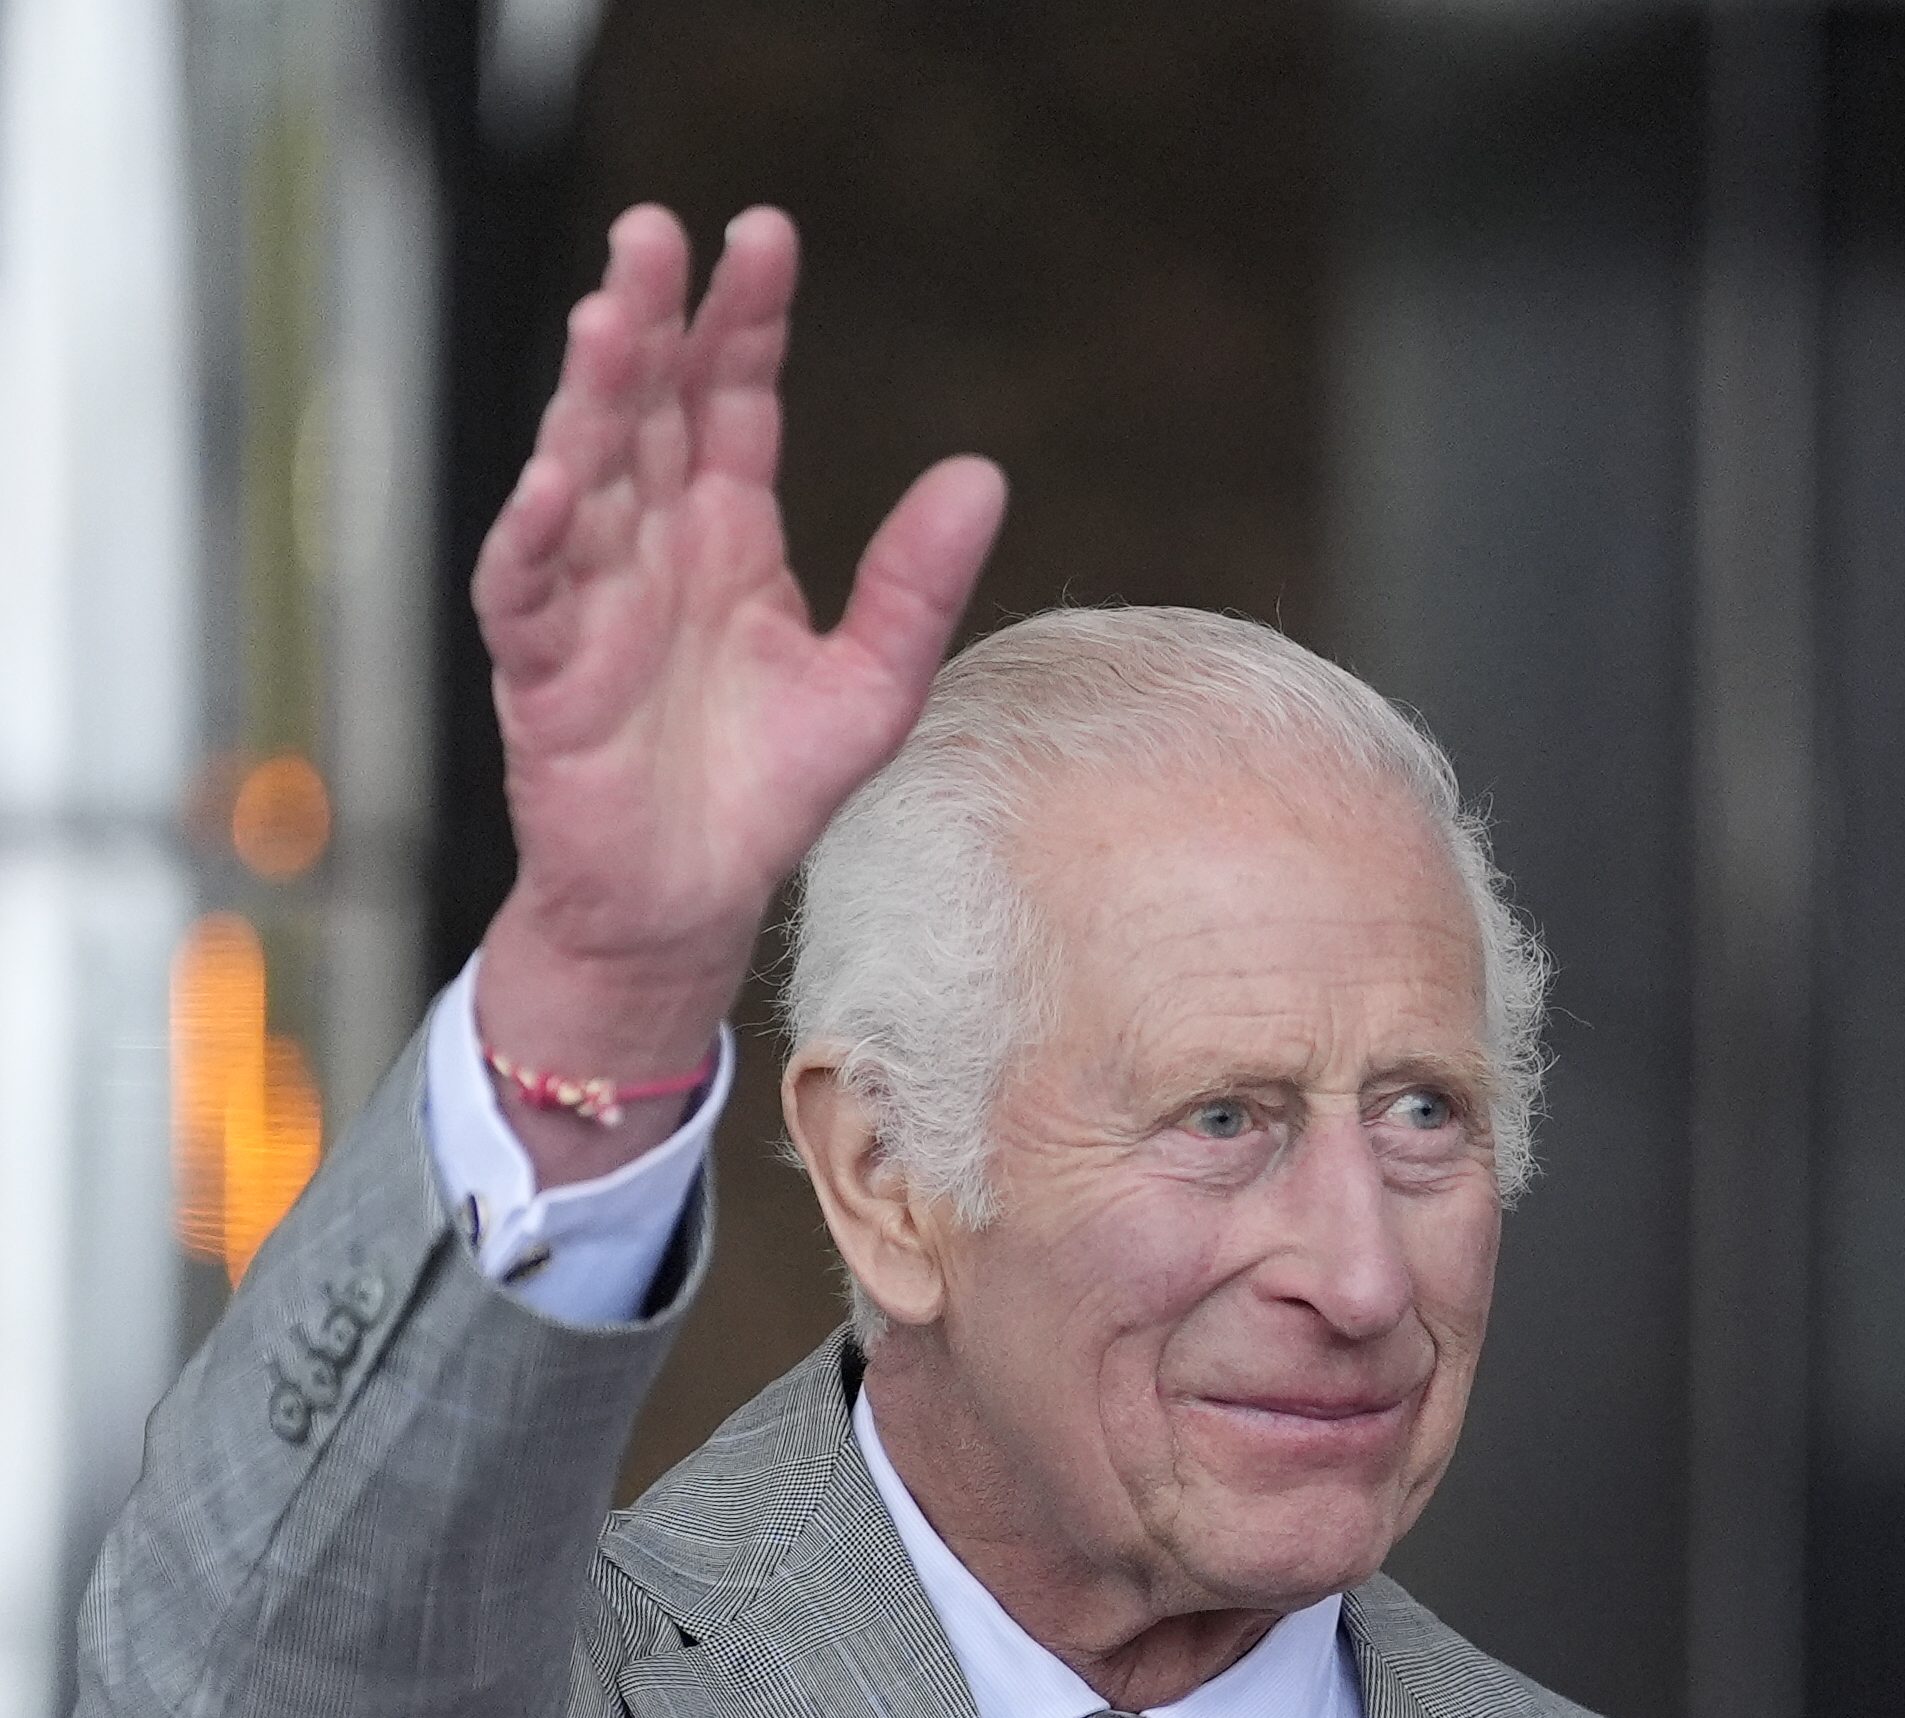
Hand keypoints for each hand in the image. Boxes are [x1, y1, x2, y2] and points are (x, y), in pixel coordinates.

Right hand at [471, 204, 1005, 1179]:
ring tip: (610, 321)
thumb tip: (985, 474)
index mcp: (729, 533)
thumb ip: (917, 587)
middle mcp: (652, 546)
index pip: (731, 398)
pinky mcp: (545, 673)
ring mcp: (591, 602)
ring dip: (588, 402)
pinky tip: (555, 486)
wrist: (686, 907)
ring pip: (581, 477)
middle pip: (645, 409)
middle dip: (650, 320)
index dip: (744, 320)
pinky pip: (530, 593)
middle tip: (656, 233)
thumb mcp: (870, 687)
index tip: (764, 236)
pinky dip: (536, 541)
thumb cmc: (764, 793)